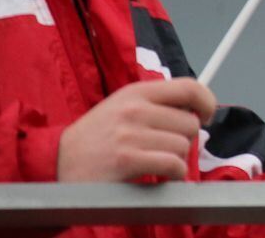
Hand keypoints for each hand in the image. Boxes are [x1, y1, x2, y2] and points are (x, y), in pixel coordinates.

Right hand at [57, 78, 215, 181]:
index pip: (189, 87)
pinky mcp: (127, 160)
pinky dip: (174, 175)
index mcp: (137, 92)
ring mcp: (130, 134)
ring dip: (177, 160)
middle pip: (190, 123)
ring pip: (183, 146)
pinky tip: (161, 176)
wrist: (57, 163)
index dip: (207, 101)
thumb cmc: (97, 137)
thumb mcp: (123, 107)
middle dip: (186, 140)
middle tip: (167, 148)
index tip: (207, 115)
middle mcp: (135, 109)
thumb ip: (157, 104)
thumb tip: (198, 110)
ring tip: (158, 163)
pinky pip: (173, 165)